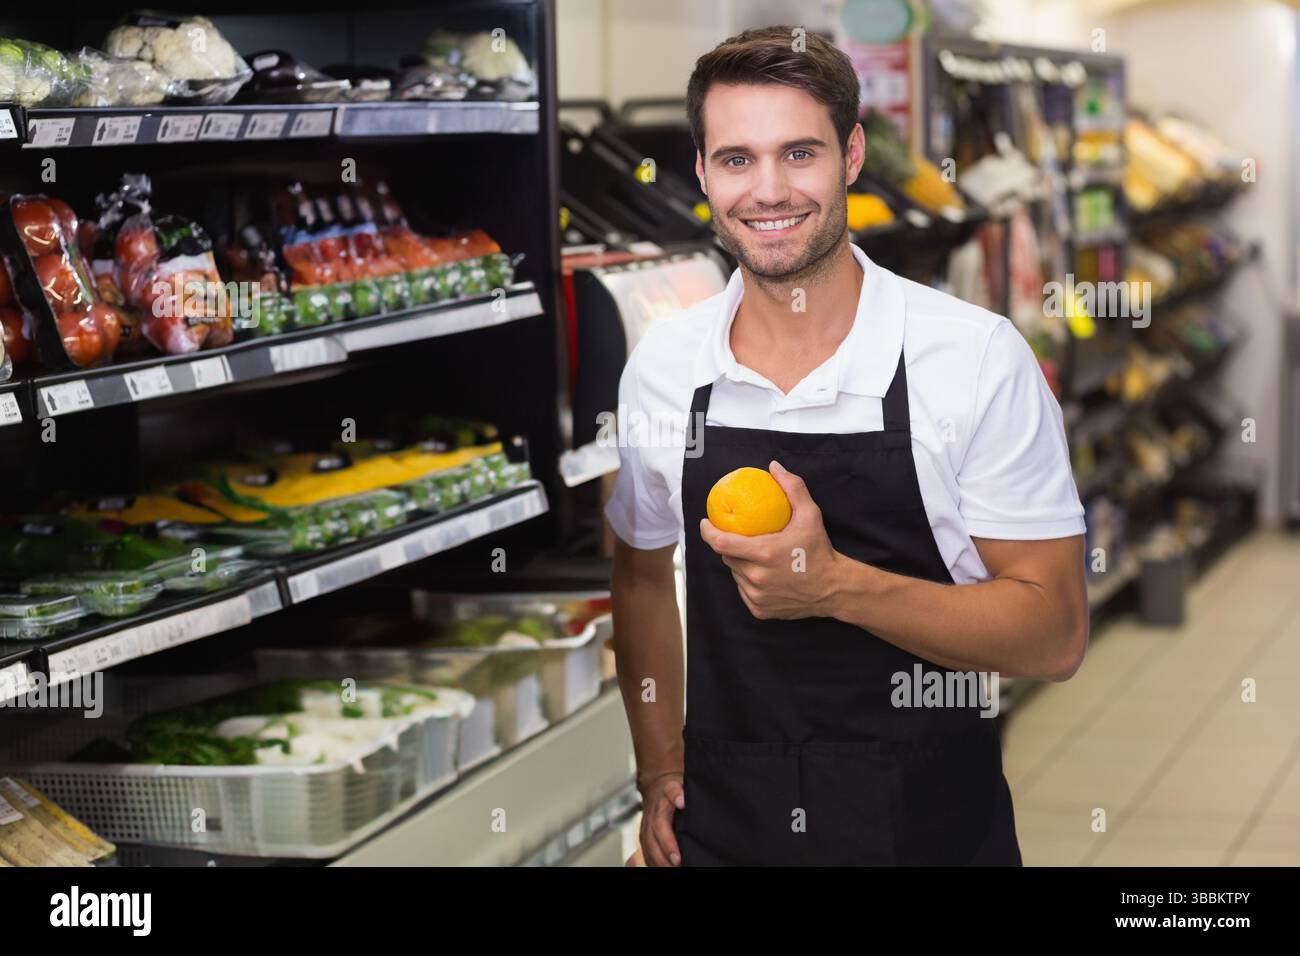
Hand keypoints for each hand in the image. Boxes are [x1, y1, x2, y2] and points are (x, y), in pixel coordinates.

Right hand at [637, 772, 684, 865]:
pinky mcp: (645, 840)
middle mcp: (648, 824)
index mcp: (657, 811)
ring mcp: (645, 833)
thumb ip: (676, 792)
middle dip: (664, 860)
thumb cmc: (670, 790)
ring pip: (648, 852)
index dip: (668, 844)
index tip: (677, 857)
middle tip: (677, 867)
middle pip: (653, 845)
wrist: (656, 788)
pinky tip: (664, 868)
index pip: (660, 829)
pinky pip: (647, 855)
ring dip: (659, 864)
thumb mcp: (674, 785)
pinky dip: (654, 864)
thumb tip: (681, 801)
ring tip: (673, 871)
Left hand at [699, 460, 841, 619]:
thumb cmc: (820, 550)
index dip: (708, 532)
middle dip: (729, 546)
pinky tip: (763, 575)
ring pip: (735, 575)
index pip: (721, 543)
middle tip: (741, 538)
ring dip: (740, 564)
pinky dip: (748, 582)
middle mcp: (757, 577)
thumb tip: (774, 467)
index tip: (705, 523)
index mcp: (764, 554)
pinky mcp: (759, 610)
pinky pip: (744, 591)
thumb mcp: (810, 515)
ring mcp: (757, 596)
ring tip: (757, 556)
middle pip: (728, 557)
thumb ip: (792, 488)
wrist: (834, 589)